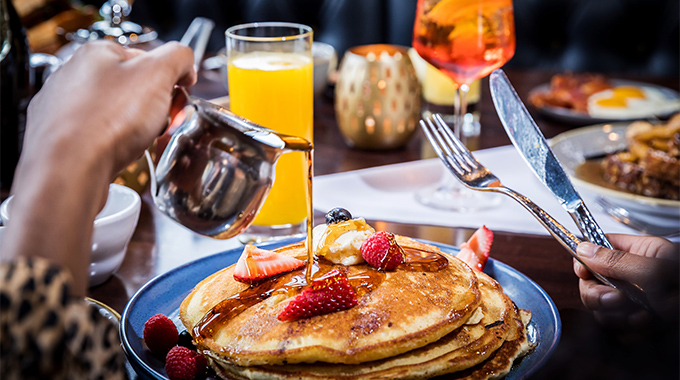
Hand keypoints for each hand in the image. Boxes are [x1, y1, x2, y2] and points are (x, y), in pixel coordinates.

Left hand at [24, 41, 195, 176]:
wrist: (70, 169)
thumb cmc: (108, 121)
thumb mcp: (158, 74)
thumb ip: (178, 58)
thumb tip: (184, 63)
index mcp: (97, 53)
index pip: (147, 58)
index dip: (169, 81)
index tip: (177, 99)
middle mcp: (73, 75)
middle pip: (130, 87)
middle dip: (151, 107)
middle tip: (160, 124)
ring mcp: (61, 106)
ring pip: (113, 113)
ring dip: (131, 127)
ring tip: (136, 141)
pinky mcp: (58, 136)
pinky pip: (96, 136)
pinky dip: (109, 144)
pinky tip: (114, 152)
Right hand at [574, 234, 678, 327]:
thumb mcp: (655, 271)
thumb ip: (618, 261)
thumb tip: (584, 250)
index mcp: (641, 252)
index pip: (600, 247)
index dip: (585, 259)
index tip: (582, 272)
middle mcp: (636, 275)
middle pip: (594, 282)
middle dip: (601, 296)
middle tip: (617, 299)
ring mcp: (637, 300)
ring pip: (603, 309)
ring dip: (618, 316)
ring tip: (643, 315)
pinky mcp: (640, 324)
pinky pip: (618, 331)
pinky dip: (630, 333)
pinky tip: (647, 327)